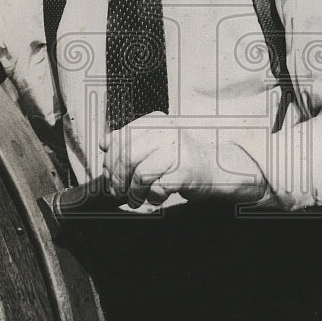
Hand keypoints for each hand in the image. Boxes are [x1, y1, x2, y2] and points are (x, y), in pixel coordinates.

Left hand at [100, 112, 266, 207]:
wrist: (218, 169)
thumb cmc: (181, 159)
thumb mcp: (154, 144)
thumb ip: (130, 141)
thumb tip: (104, 142)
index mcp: (155, 120)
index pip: (120, 138)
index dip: (110, 160)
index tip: (109, 176)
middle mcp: (166, 129)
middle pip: (127, 155)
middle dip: (117, 178)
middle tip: (117, 192)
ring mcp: (177, 148)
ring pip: (140, 173)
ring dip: (134, 192)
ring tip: (135, 200)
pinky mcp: (185, 169)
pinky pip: (157, 187)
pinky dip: (152, 198)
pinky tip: (155, 199)